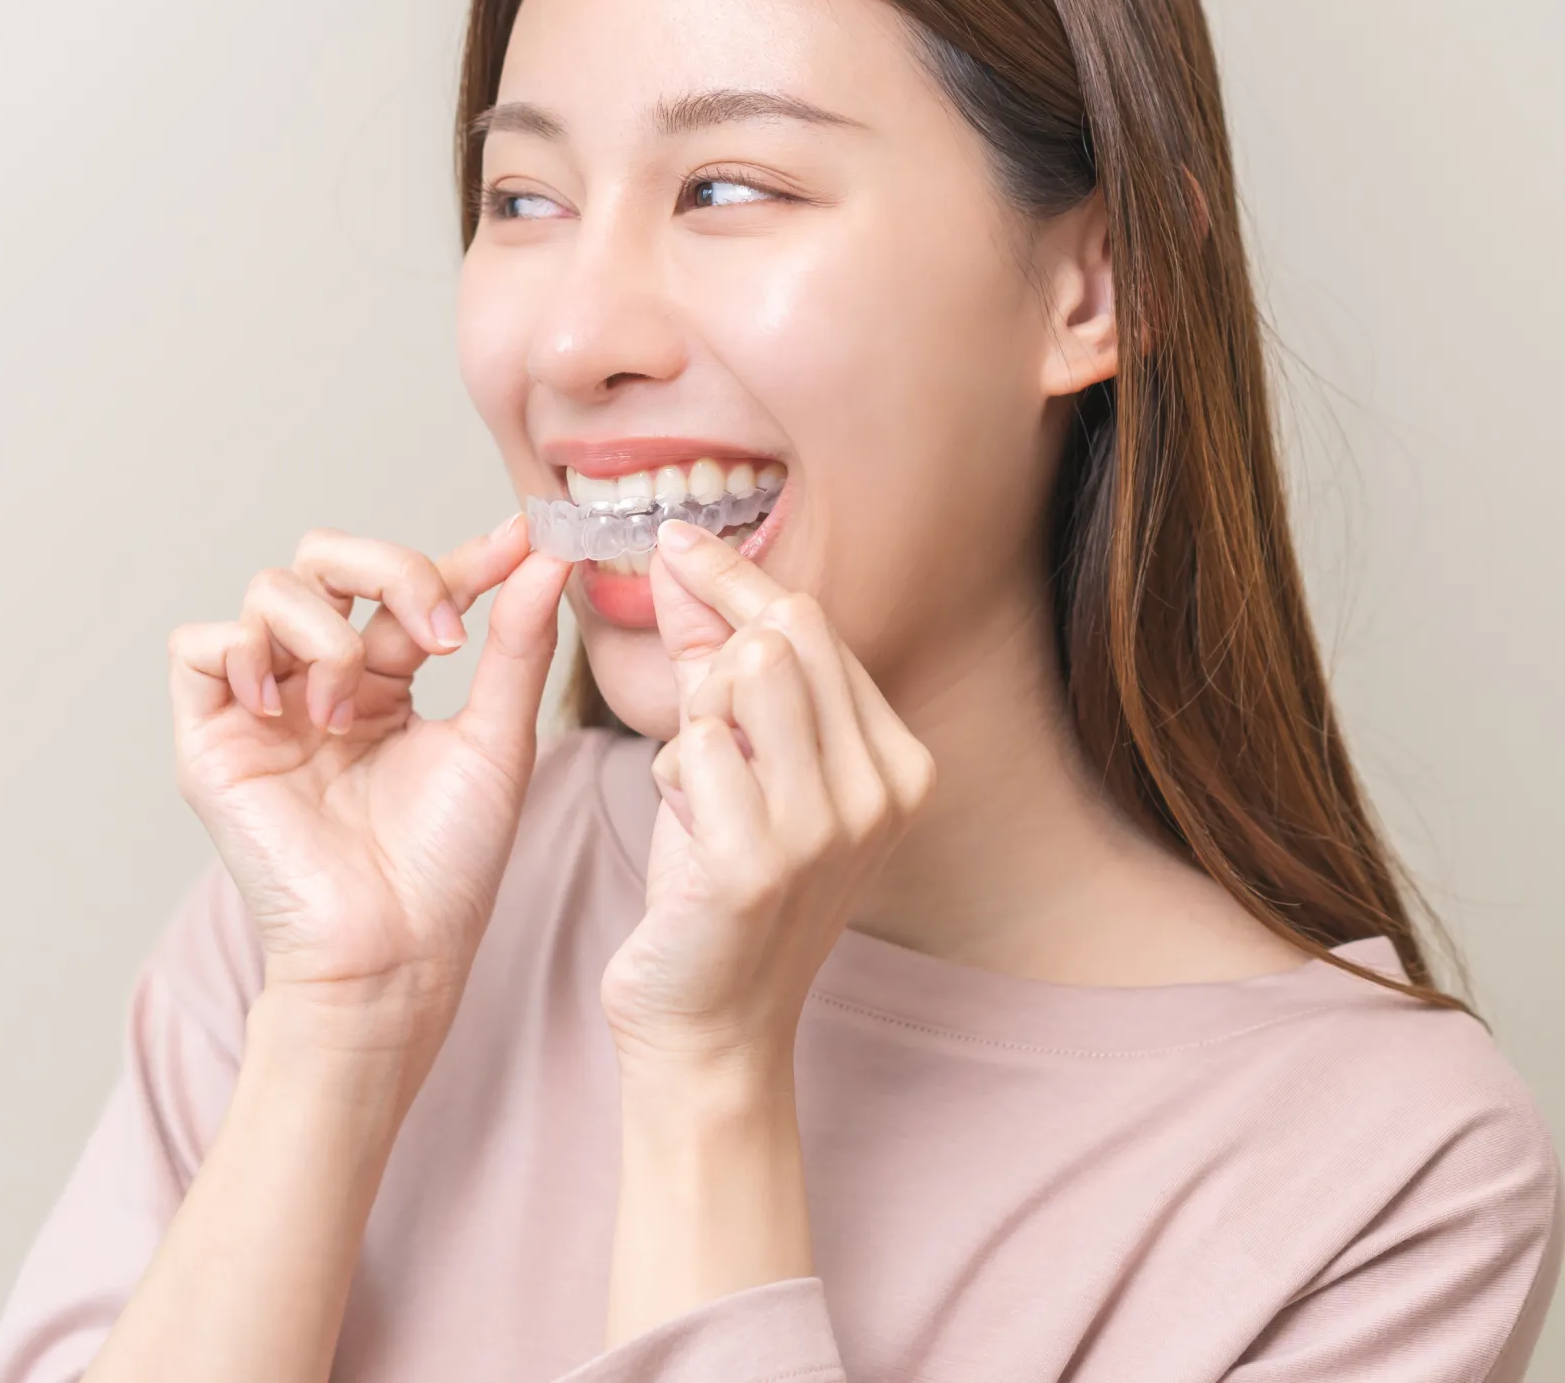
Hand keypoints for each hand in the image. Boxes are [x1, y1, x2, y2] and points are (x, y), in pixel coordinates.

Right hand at [168, 517, 571, 1055]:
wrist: (396, 950)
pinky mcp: (211, 741)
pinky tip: (290, 706)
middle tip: (439, 634)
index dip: (461, 558)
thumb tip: (549, 554)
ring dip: (328, 631)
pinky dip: (244, 652)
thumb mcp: (497, 737)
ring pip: (269, 590)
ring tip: (353, 709)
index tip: (520, 542)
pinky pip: (198, 646)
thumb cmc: (449, 863)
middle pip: (328, 559)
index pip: (410, 587)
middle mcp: (321, 683)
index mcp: (388, 683)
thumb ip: (517, 642)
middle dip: (390, 569)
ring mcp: (265, 708)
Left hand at [598, 521, 935, 1076]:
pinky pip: (691, 749)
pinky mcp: (762, 861)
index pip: (810, 624)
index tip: (673, 538)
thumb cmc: (720, 888)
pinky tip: (688, 836)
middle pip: (779, 636)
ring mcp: (829, 826)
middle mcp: (881, 787)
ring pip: (738, 677)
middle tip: (692, 723)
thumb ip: (713, 659)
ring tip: (698, 791)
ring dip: (692, 724)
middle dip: (710, 661)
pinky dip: (668, 780)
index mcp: (896, 759)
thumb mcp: (735, 762)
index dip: (732, 574)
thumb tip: (679, 561)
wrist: (712, 1027)